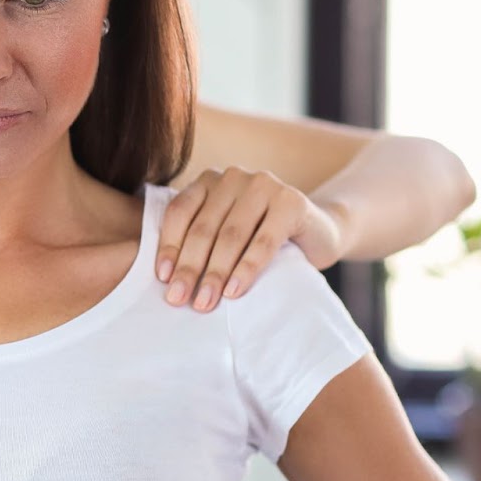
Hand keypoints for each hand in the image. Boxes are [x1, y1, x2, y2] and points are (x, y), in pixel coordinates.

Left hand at [156, 167, 346, 311]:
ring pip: (231, 235)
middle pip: (204, 227)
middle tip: (178, 299)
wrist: (319, 232)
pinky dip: (246, 269)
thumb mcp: (226, 235)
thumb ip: (200, 242)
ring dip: (215, 273)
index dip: (169, 245)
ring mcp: (264, 185)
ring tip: (205, 302)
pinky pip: (264, 241)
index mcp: (210, 181)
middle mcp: (234, 177)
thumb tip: (165, 279)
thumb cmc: (262, 240)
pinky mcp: (292, 202)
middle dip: (189, 267)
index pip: (180, 212)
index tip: (162, 278)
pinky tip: (234, 291)